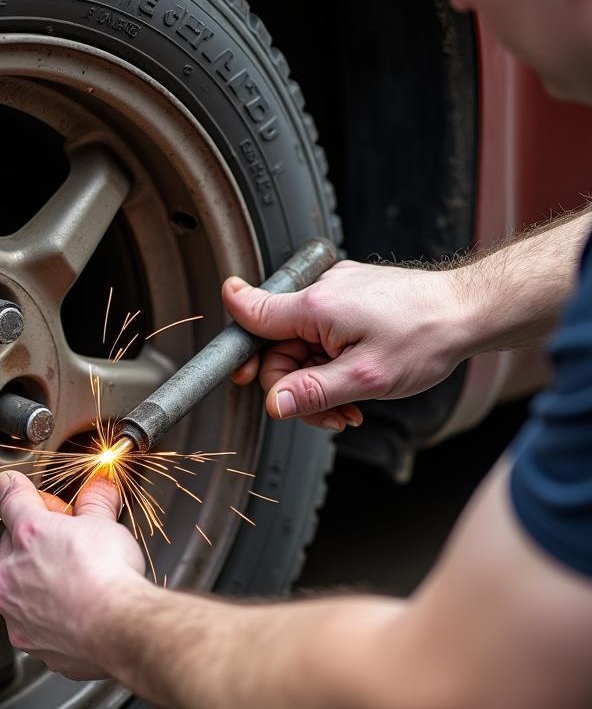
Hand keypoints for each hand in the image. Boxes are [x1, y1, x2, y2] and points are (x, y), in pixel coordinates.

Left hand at [0, 472, 146, 679]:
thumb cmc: (109, 576)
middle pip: (13, 547)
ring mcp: (15, 612)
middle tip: (67, 543)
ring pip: (18, 587)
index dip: (16, 489)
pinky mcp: (28, 641)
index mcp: (27, 535)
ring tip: (73, 581)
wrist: (120, 626)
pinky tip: (74, 610)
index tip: (13, 484)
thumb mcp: (105, 524)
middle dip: (36, 543)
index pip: (11, 500)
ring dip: (38, 581)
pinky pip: (32, 622)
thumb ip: (96, 502)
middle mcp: (10, 574)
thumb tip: (100, 488)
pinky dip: (48, 615)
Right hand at [222, 260, 466, 431]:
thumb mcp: (366, 378)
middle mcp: (322, 293)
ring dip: (320, 383)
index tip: (239, 373)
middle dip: (298, 387)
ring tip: (351, 407)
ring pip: (304, 348)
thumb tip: (274, 404)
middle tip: (328, 415)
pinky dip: (334, 366)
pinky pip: (325, 338)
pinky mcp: (352, 300)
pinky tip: (357, 385)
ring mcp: (338, 295)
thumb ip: (314, 392)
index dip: (239, 349)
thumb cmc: (427, 335)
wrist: (469, 311)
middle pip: (281, 347)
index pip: (253, 315)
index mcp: (316, 306)